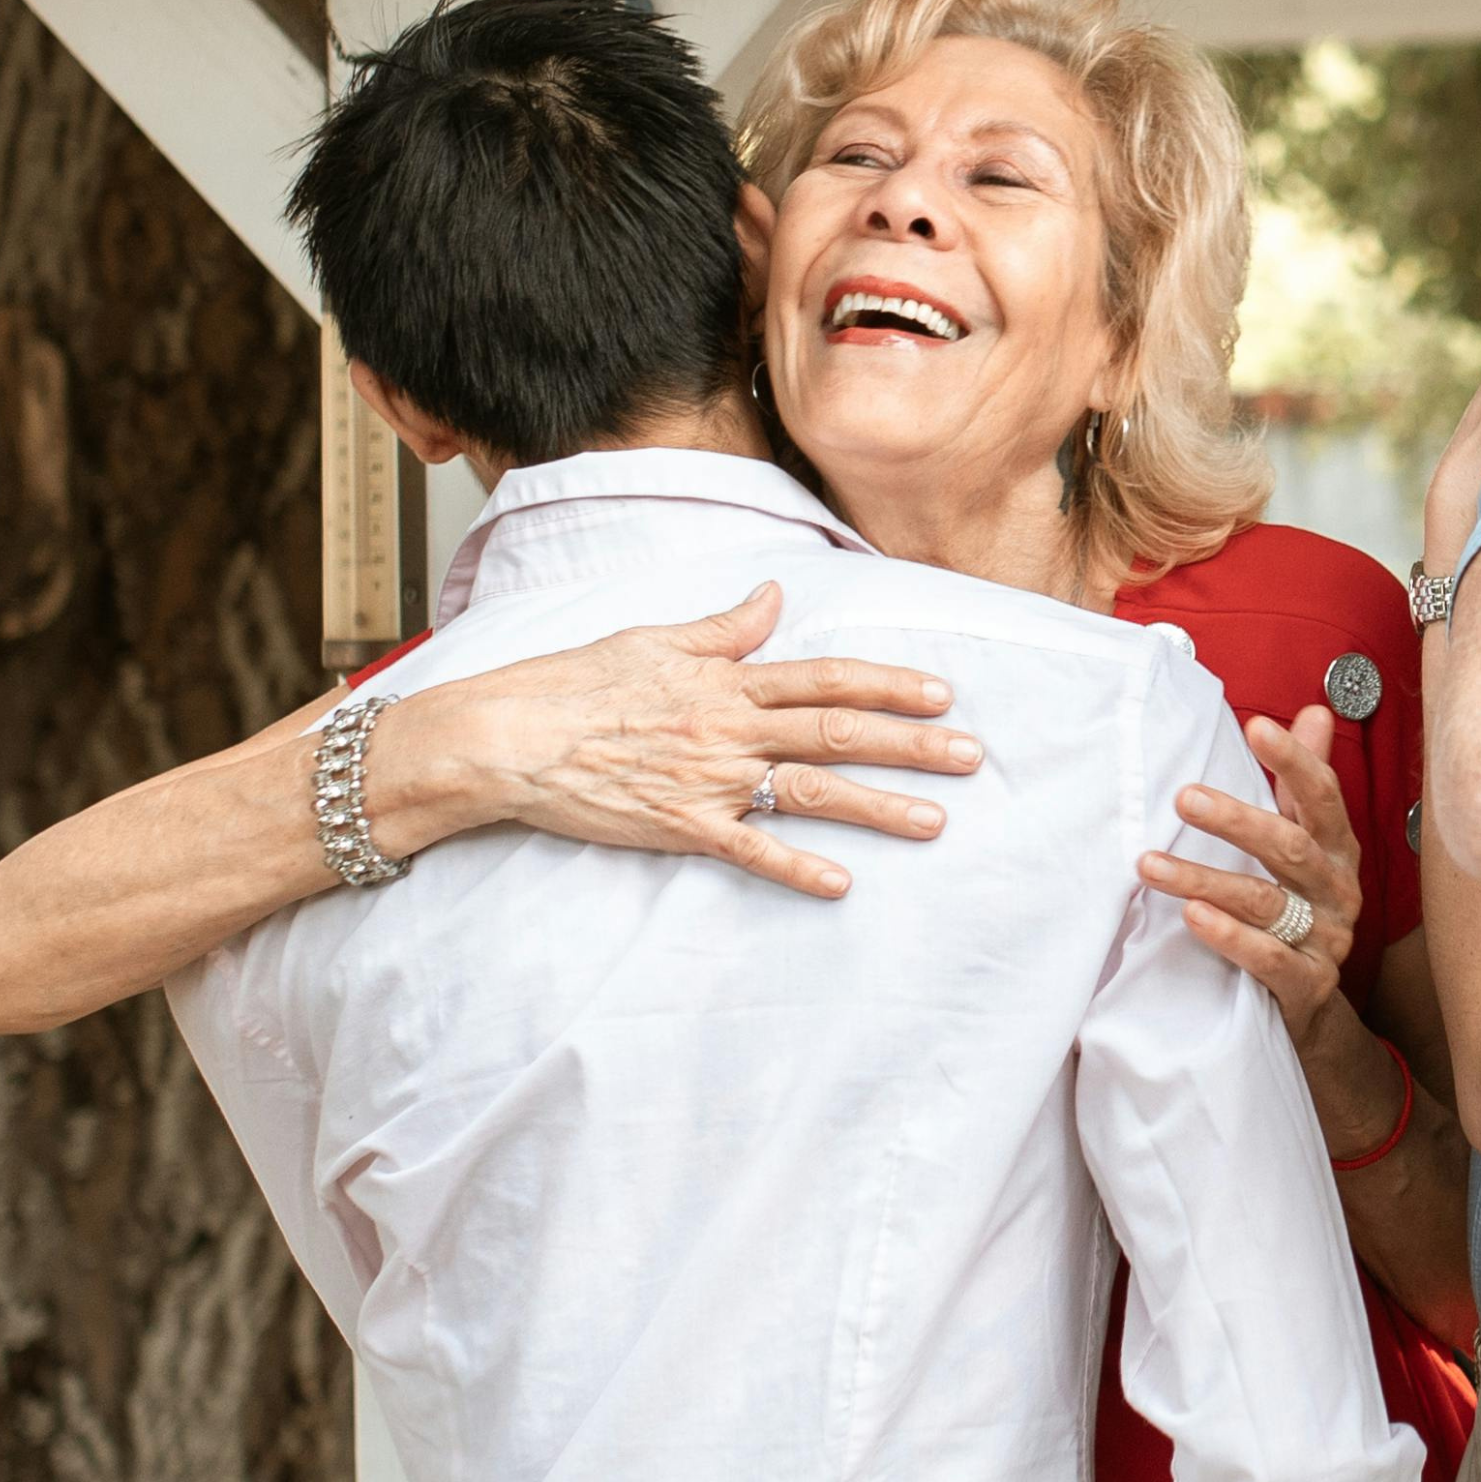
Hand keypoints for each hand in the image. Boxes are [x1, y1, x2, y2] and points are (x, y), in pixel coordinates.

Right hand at [435, 586, 977, 900]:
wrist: (509, 735)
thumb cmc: (575, 683)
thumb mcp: (654, 639)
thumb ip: (724, 627)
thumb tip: (775, 596)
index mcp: (727, 679)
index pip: (826, 677)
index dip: (889, 684)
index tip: (942, 693)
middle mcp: (729, 726)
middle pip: (838, 732)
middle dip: (911, 745)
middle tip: (971, 756)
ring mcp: (708, 779)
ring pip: (810, 791)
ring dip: (878, 808)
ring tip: (935, 821)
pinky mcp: (680, 827)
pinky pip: (750, 850)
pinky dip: (797, 868)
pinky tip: (843, 885)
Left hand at [1147, 711, 1362, 1043]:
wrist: (1310, 1002)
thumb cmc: (1300, 906)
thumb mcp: (1306, 841)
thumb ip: (1302, 784)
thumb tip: (1314, 711)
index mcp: (1339, 848)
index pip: (1322, 796)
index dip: (1295, 760)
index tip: (1256, 727)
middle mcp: (1338, 890)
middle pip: (1291, 847)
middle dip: (1236, 821)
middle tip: (1183, 798)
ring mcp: (1326, 939)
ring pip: (1265, 903)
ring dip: (1205, 880)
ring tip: (1151, 865)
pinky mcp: (1307, 984)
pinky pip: (1269, 959)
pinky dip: (1230, 938)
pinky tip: (1194, 917)